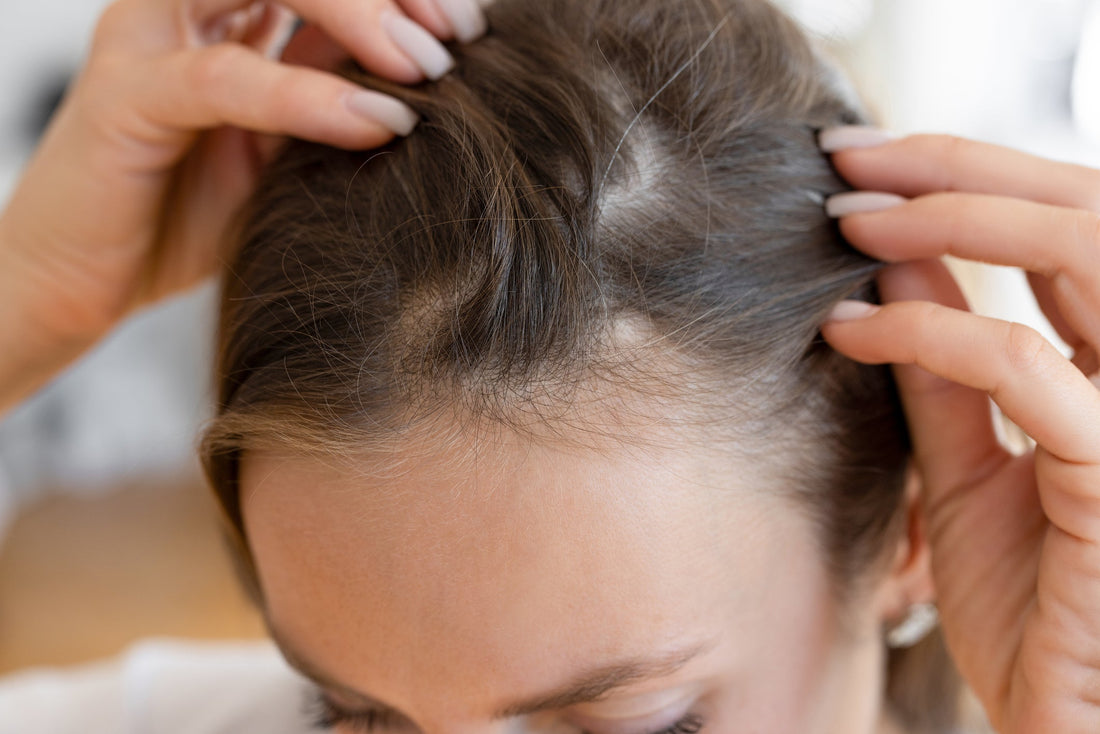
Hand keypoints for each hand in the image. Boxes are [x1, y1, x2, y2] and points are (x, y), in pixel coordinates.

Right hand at [0, 0, 482, 410]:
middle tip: (456, 39)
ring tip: (427, 69)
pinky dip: (306, 98)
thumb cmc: (191, 219)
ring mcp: (150, 41)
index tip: (472, 29)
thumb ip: (338, 103)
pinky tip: (377, 123)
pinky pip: (226, 77)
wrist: (85, 285)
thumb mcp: (289, 153)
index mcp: (232, 16)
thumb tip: (434, 83)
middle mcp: (190, 11)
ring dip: (356, 16)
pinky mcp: (125, 98)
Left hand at [820, 130, 1099, 732]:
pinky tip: (852, 331)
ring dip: (949, 222)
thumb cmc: (1027, 601)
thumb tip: (895, 268)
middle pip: (1081, 217)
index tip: (870, 164)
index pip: (1064, 235)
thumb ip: (940, 370)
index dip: (973, 180)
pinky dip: (932, 336)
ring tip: (849, 221)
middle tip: (853, 158)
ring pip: (1076, 257)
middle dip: (960, 170)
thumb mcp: (962, 467)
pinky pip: (1025, 369)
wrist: (1058, 711)